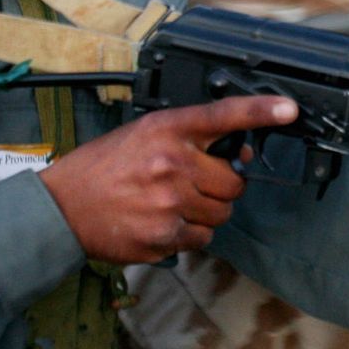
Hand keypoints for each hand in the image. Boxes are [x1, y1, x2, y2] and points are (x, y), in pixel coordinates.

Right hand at [39, 95, 295, 264]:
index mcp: (166, 130)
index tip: (288, 110)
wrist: (60, 209)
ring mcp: (169, 202)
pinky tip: (162, 222)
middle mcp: (172, 163)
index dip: (261, 111)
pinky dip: (189, 234)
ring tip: (172, 204)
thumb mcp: (142, 136)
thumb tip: (240, 156)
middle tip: (194, 184)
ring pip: (222, 213)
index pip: (223, 115)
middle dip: (222, 185)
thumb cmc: (103, 169)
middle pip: (234, 181)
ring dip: (207, 212)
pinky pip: (202, 238)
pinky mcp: (164, 236)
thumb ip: (189, 140)